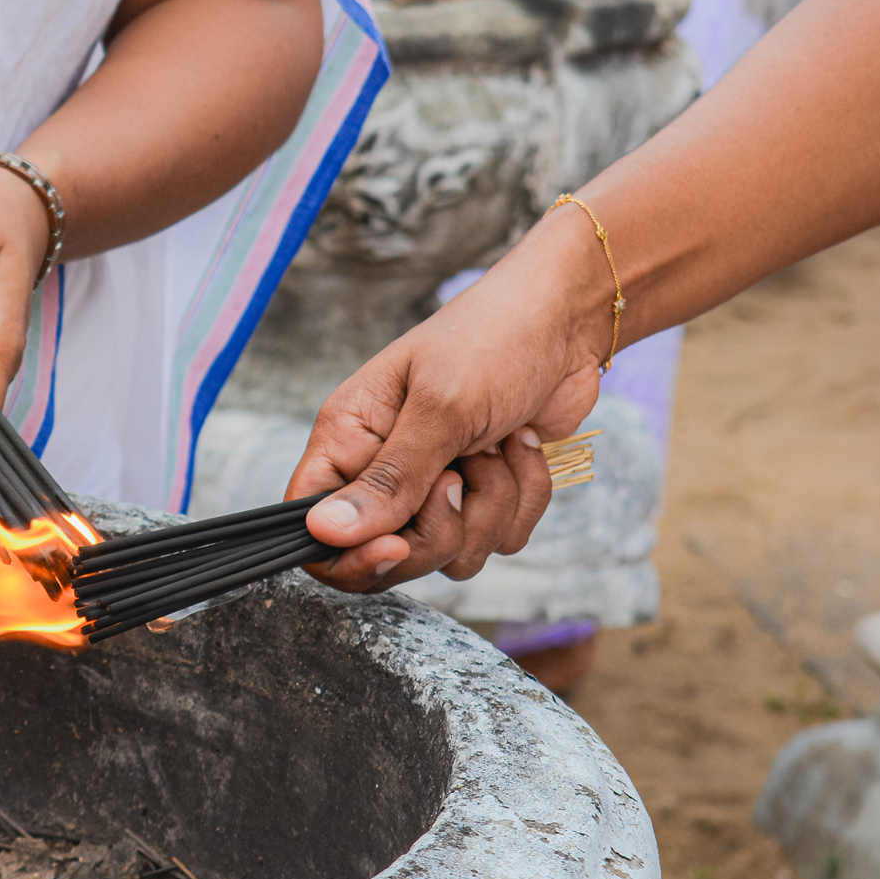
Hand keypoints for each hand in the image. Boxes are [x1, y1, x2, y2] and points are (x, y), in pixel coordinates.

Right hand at [286, 223, 609, 592]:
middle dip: (439, 528)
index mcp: (349, 439)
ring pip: (452, 555)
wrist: (565, 321)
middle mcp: (383, 469)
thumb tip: (323, 532)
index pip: (313, 527)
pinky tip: (524, 446)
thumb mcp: (440, 406)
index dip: (347, 556)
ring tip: (497, 444)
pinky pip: (501, 540)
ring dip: (492, 505)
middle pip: (388, 557)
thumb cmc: (491, 339)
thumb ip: (388, 479)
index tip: (396, 545)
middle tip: (459, 474)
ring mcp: (435, 487)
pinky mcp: (484, 495)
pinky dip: (525, 498)